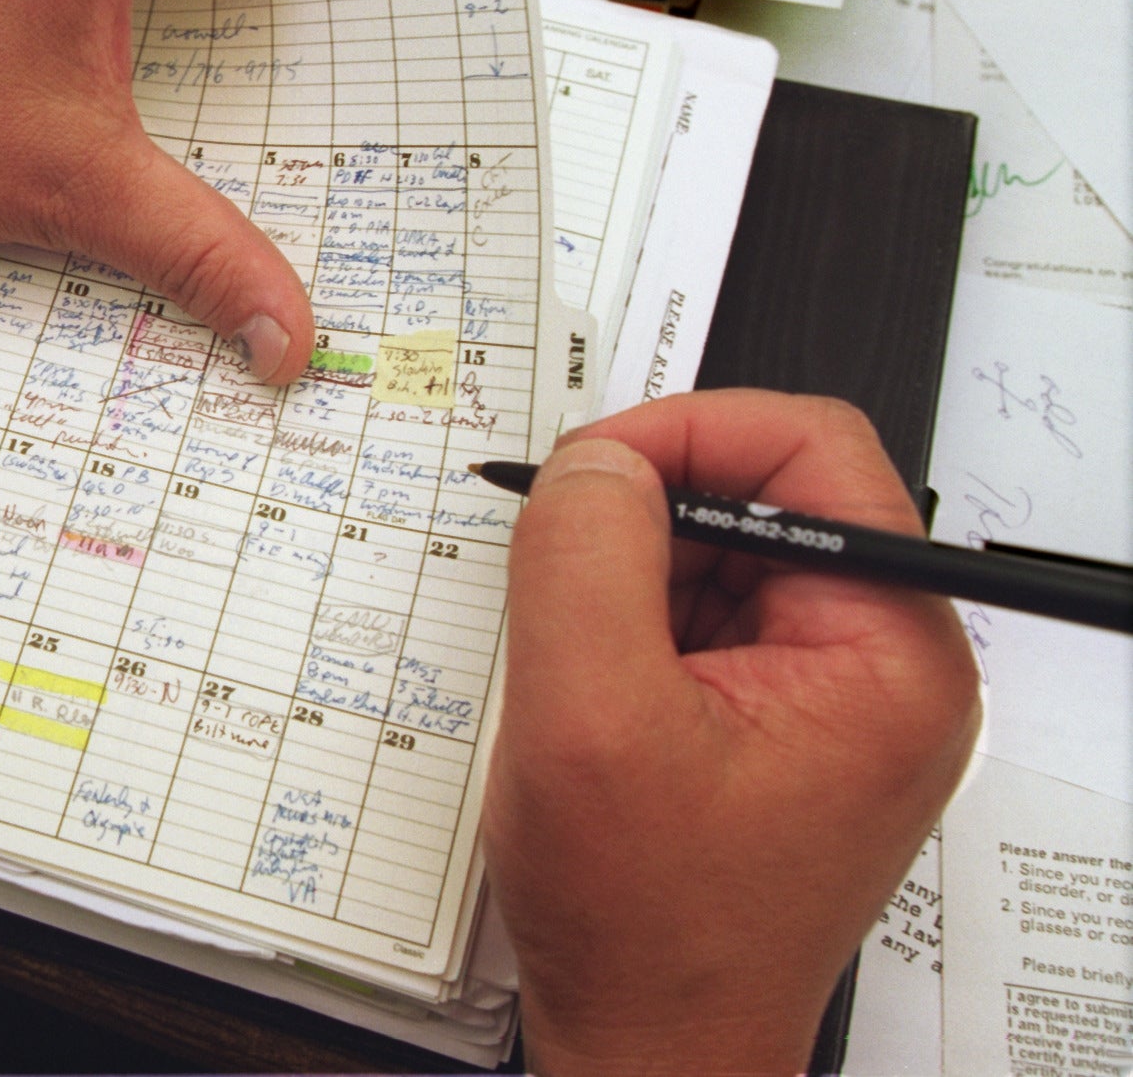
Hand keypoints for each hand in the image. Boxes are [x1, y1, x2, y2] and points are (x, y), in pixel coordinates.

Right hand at [478, 390, 979, 1073]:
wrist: (651, 1046)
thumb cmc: (650, 929)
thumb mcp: (588, 720)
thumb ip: (584, 559)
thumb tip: (594, 461)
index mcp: (888, 654)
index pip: (813, 450)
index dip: (690, 432)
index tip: (592, 468)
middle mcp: (882, 664)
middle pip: (767, 494)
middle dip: (646, 516)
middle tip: (560, 569)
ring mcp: (833, 692)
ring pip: (723, 551)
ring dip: (631, 579)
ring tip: (583, 673)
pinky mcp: (781, 716)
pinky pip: (702, 613)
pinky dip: (630, 627)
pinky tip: (596, 696)